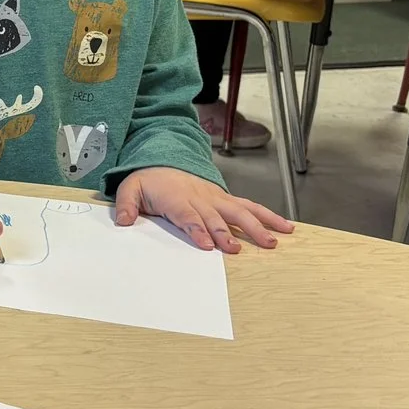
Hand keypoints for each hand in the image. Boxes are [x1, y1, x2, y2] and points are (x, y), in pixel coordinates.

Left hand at [114, 167, 292, 254]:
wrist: (164, 159)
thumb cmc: (148, 180)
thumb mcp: (129, 188)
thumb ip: (126, 204)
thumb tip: (123, 220)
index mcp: (177, 199)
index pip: (188, 216)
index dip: (198, 230)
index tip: (207, 245)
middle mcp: (200, 199)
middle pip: (216, 218)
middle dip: (227, 233)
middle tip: (237, 249)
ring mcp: (216, 198)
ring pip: (240, 212)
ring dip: (256, 226)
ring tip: (273, 241)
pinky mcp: (226, 199)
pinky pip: (249, 207)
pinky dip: (268, 216)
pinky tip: (285, 228)